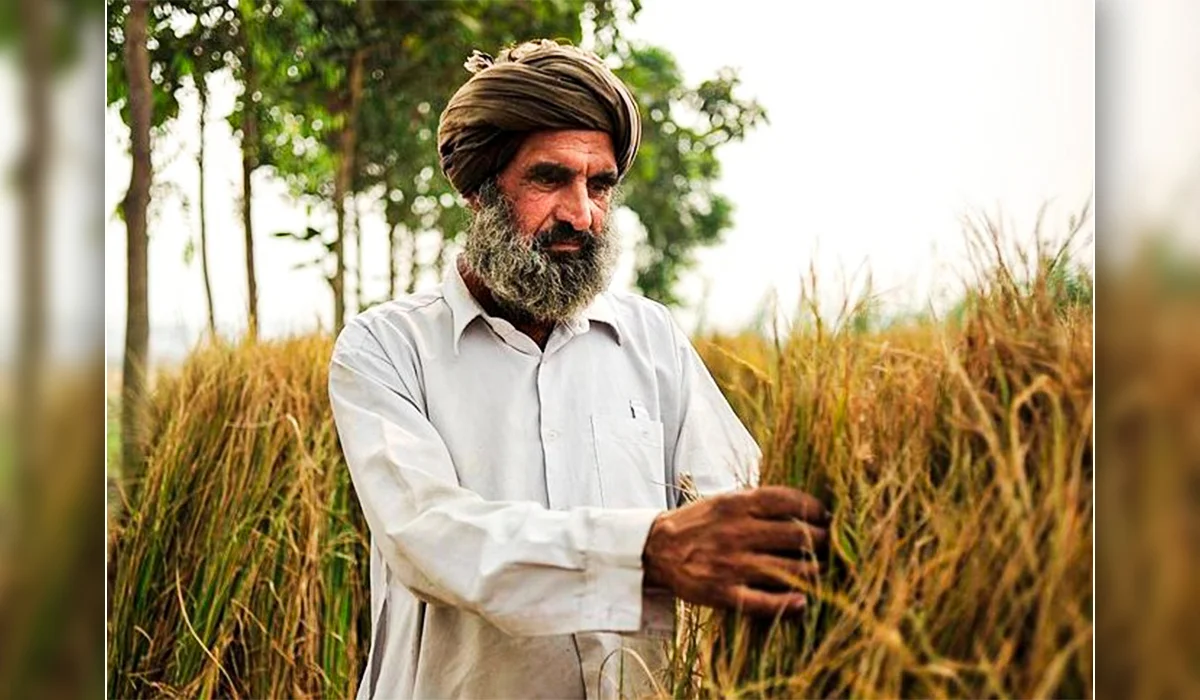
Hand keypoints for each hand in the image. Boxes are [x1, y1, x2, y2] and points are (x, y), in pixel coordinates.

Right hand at [642, 485, 830, 616]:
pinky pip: (764, 603)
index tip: (825, 518)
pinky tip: (801, 602)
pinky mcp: (723, 593)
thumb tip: (804, 509)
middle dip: (821, 542)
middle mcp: (738, 532)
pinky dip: (787, 605)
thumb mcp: (725, 501)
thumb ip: (759, 503)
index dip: (816, 510)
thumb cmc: (698, 524)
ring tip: (817, 571)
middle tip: (826, 546)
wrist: (655, 549)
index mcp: (738, 504)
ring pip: (790, 570)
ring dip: (813, 573)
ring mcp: (732, 564)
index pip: (790, 502)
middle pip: (799, 537)